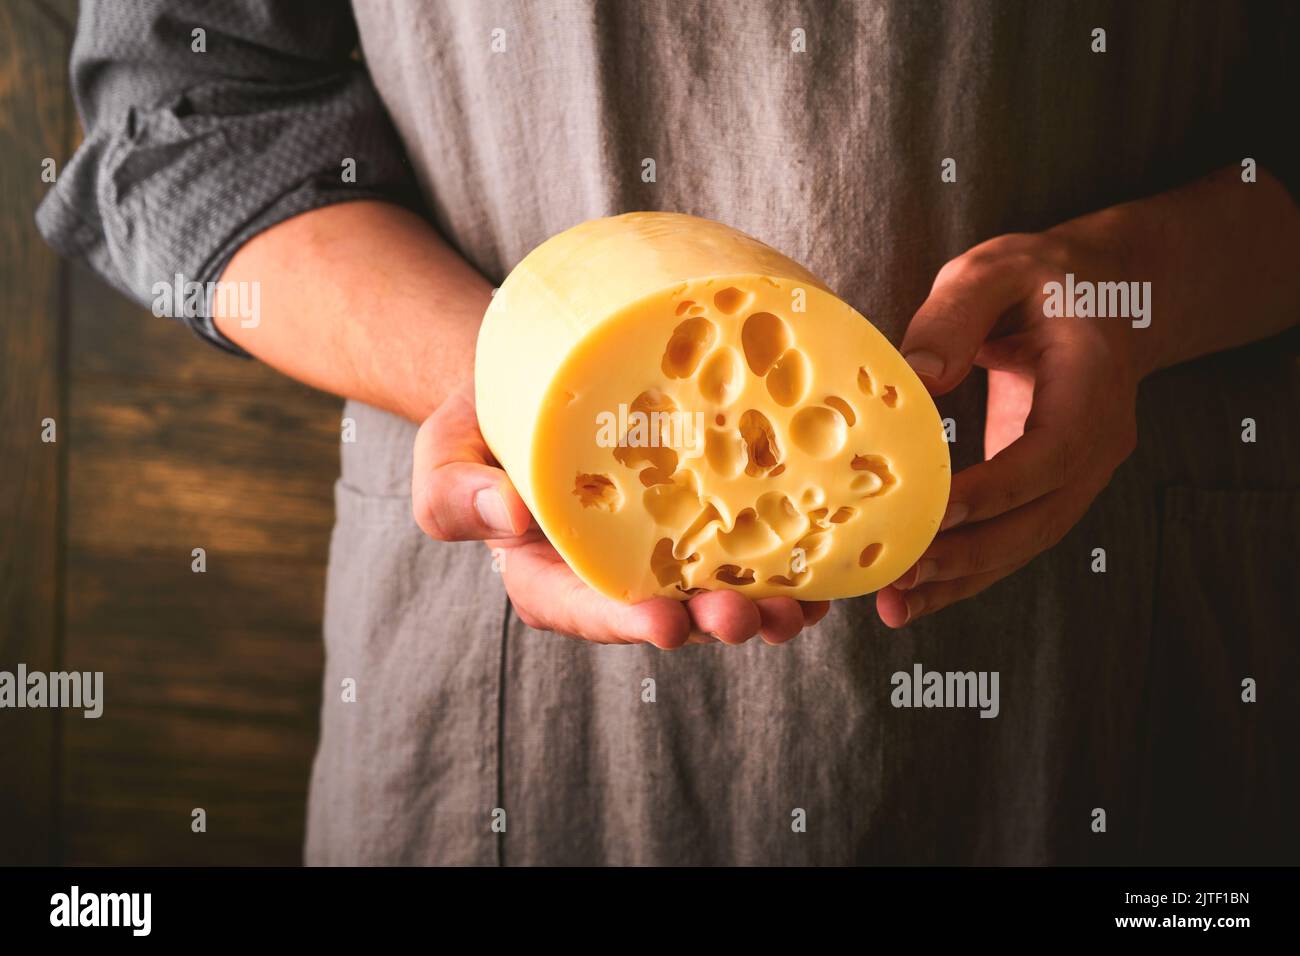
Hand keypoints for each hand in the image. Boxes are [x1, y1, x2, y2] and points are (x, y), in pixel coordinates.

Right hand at [412, 384, 830, 647]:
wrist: (540, 372)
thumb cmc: (484, 423)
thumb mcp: (443, 455)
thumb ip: (455, 492)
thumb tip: (509, 515)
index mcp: (551, 573)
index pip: (584, 610)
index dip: (626, 623)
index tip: (665, 624)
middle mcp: (617, 571)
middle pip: (667, 610)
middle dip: (710, 619)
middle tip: (746, 615)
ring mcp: (668, 544)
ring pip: (719, 584)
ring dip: (764, 601)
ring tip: (800, 605)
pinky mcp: (708, 508)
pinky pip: (751, 538)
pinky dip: (789, 551)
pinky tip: (825, 554)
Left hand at [877, 226, 1143, 626]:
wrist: (1099, 293)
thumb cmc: (1039, 279)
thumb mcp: (997, 269)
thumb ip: (957, 315)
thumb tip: (920, 377)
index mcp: (1094, 385)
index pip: (1050, 454)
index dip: (995, 490)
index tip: (933, 512)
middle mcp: (1098, 443)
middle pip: (1038, 518)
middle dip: (967, 554)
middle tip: (899, 575)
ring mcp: (1078, 474)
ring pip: (1023, 543)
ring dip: (960, 579)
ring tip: (894, 605)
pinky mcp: (1047, 488)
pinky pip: (1010, 540)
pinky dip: (964, 572)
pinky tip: (913, 595)